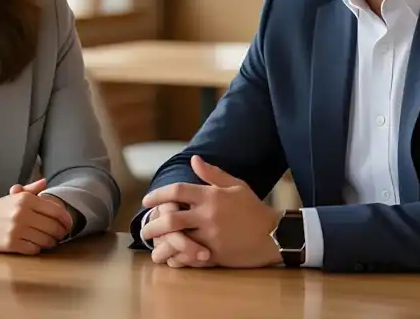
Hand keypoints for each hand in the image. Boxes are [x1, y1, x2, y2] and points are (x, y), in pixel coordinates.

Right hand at [0, 178, 74, 254]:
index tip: (69, 225)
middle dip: (61, 233)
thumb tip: (45, 182)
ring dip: (51, 242)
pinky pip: (34, 249)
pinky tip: (36, 245)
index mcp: (25, 199)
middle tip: (61, 235)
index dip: (66, 219)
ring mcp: (16, 230)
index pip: (56, 210)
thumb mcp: (12, 197)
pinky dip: (38, 248)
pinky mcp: (11, 244)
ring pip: (46, 240)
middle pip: (53, 227)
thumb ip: (31, 189)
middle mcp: (22, 213)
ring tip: (50, 241)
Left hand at [140, 156, 281, 268]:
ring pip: (177, 241)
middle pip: (171, 218)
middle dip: (152, 224)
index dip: (157, 195)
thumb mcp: (236, 185)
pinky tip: (170, 259)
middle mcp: (208, 216)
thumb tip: (193, 160)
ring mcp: (211, 237)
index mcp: (211, 197)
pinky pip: (190, 258)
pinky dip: (178, 259)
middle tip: (144, 228)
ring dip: (161, 245)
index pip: (177, 192)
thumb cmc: (254, 209)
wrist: (275, 234)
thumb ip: (213, 174)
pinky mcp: (216, 255)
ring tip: (153, 247)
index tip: (146, 201)